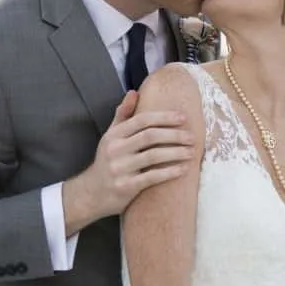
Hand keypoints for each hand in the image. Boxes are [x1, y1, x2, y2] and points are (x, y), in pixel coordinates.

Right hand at [63, 91, 194, 232]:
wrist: (91, 193)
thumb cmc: (107, 161)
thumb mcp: (110, 136)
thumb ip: (123, 115)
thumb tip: (134, 92)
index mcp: (114, 135)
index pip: (142, 120)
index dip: (164, 117)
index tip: (183, 118)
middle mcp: (116, 149)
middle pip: (150, 136)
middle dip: (174, 135)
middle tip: (192, 137)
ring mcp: (120, 168)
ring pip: (153, 156)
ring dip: (176, 153)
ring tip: (192, 152)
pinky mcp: (126, 187)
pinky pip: (152, 177)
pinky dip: (170, 172)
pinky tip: (183, 169)